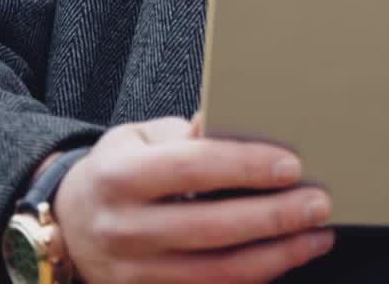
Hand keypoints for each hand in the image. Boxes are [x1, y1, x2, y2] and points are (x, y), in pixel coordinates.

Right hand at [53, 114, 335, 281]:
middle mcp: (124, 230)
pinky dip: (253, 279)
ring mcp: (134, 275)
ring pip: (216, 273)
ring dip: (276, 256)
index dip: (244, 167)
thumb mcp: (140, 138)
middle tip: (318, 203)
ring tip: (316, 236)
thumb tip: (231, 120)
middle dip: (273, 217)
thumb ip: (185, 134)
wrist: (70, 224)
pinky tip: (285, 259)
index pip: (191, 169)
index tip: (291, 165)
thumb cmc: (120, 169)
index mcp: (121, 177)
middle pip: (210, 228)